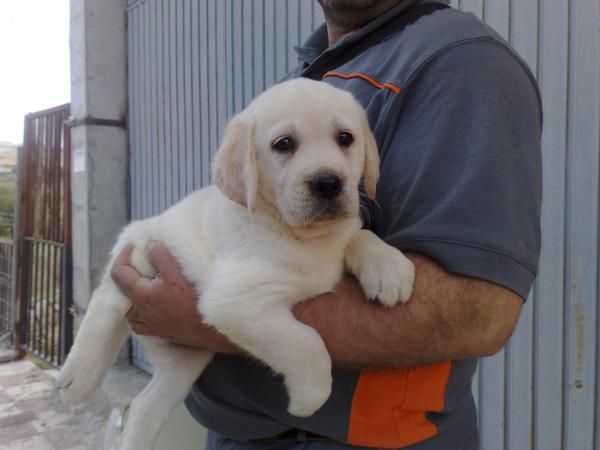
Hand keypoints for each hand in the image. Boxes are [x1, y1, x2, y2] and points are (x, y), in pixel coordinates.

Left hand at [110, 241, 239, 352]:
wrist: (211, 329)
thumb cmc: (196, 301)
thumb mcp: (179, 272)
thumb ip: (160, 256)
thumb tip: (148, 246)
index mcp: (142, 295)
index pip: (118, 272)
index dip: (124, 255)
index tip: (136, 246)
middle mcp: (140, 312)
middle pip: (122, 288)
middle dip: (130, 271)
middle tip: (144, 261)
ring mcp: (148, 324)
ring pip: (129, 305)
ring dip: (134, 290)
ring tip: (148, 280)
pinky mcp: (157, 332)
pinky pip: (138, 320)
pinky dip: (139, 307)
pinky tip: (151, 302)